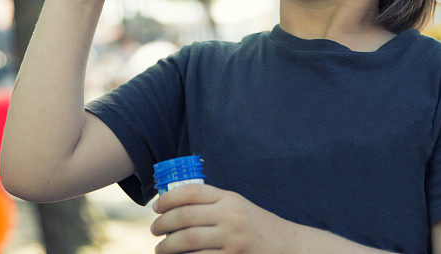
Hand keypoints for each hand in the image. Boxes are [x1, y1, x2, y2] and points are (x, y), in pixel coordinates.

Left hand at [150, 183, 289, 253]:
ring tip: (160, 248)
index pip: (191, 192)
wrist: (285, 247)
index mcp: (229, 199)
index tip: (156, 207)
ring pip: (187, 240)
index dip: (168, 198)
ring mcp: (231, 239)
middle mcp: (230, 216)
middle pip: (185, 216)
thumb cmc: (255, 226)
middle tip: (154, 229)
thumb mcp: (237, 206)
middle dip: (163, 224)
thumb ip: (213, 203)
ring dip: (167, 246)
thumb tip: (175, 204)